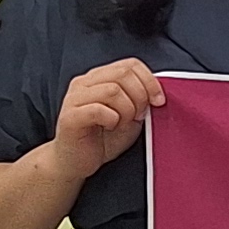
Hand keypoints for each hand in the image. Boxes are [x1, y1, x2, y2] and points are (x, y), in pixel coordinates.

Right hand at [49, 60, 163, 177]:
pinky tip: (109, 127)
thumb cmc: (102, 140)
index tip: (158, 101)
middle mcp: (84, 83)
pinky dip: (112, 119)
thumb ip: (140, 100)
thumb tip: (156, 92)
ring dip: (127, 109)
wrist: (75, 164)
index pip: (130, 64)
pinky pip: (98, 110)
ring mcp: (74, 98)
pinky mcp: (70, 116)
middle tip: (138, 116)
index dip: (150, 80)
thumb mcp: (130, 115)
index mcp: (99, 78)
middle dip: (140, 96)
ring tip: (122, 123)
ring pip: (113, 90)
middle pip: (123, 74)